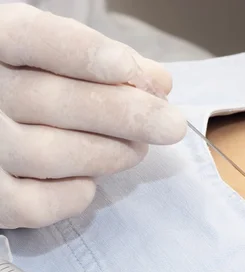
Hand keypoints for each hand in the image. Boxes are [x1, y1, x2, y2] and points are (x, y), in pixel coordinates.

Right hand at [0, 4, 186, 228]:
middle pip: (51, 100)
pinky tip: (89, 183)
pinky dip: (73, 195)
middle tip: (169, 124)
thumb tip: (158, 81)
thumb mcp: (39, 56)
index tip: (134, 70)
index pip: (29, 38)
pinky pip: (35, 204)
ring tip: (137, 150)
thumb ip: (90, 60)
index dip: (85, 54)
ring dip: (109, 154)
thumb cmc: (18, 88)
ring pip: (51, 154)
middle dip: (124, 114)